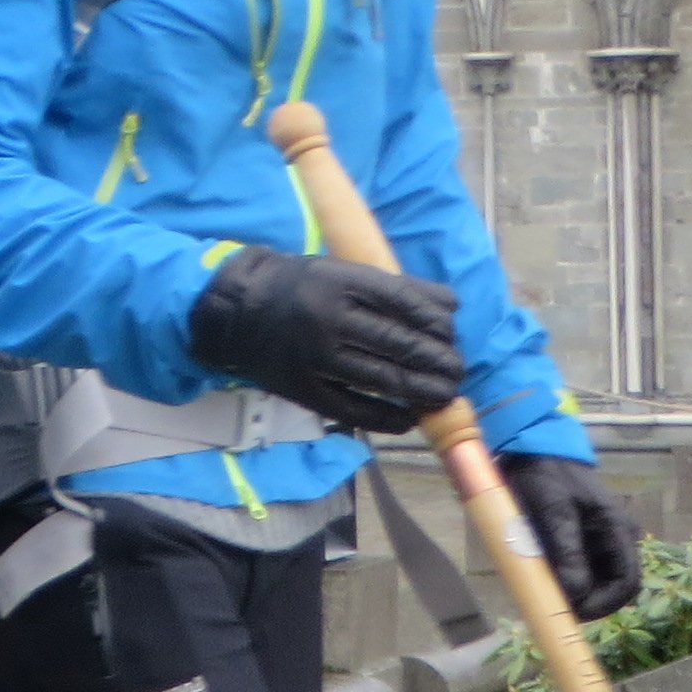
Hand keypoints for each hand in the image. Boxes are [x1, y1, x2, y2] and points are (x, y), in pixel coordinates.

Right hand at [187, 247, 465, 434]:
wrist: (235, 311)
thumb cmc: (299, 287)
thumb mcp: (343, 273)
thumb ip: (396, 288)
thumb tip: (451, 308)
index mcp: (340, 283)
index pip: (403, 303)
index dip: (435, 323)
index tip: (450, 334)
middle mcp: (329, 319)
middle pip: (397, 343)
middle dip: (436, 361)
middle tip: (456, 371)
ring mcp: (316, 358)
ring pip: (381, 379)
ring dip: (420, 391)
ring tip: (444, 395)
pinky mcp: (304, 390)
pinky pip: (353, 410)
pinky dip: (386, 418)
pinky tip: (408, 418)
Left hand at [496, 453, 641, 623]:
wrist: (531, 451)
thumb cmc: (545, 478)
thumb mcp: (554, 513)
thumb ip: (567, 551)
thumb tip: (576, 595)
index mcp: (617, 531)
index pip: (627, 582)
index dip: (604, 605)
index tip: (573, 614)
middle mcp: (616, 540)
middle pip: (612, 587)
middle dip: (586, 602)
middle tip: (553, 607)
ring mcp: (600, 542)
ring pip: (595, 582)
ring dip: (574, 593)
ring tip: (544, 590)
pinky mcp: (582, 542)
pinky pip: (579, 571)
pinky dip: (564, 580)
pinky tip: (542, 578)